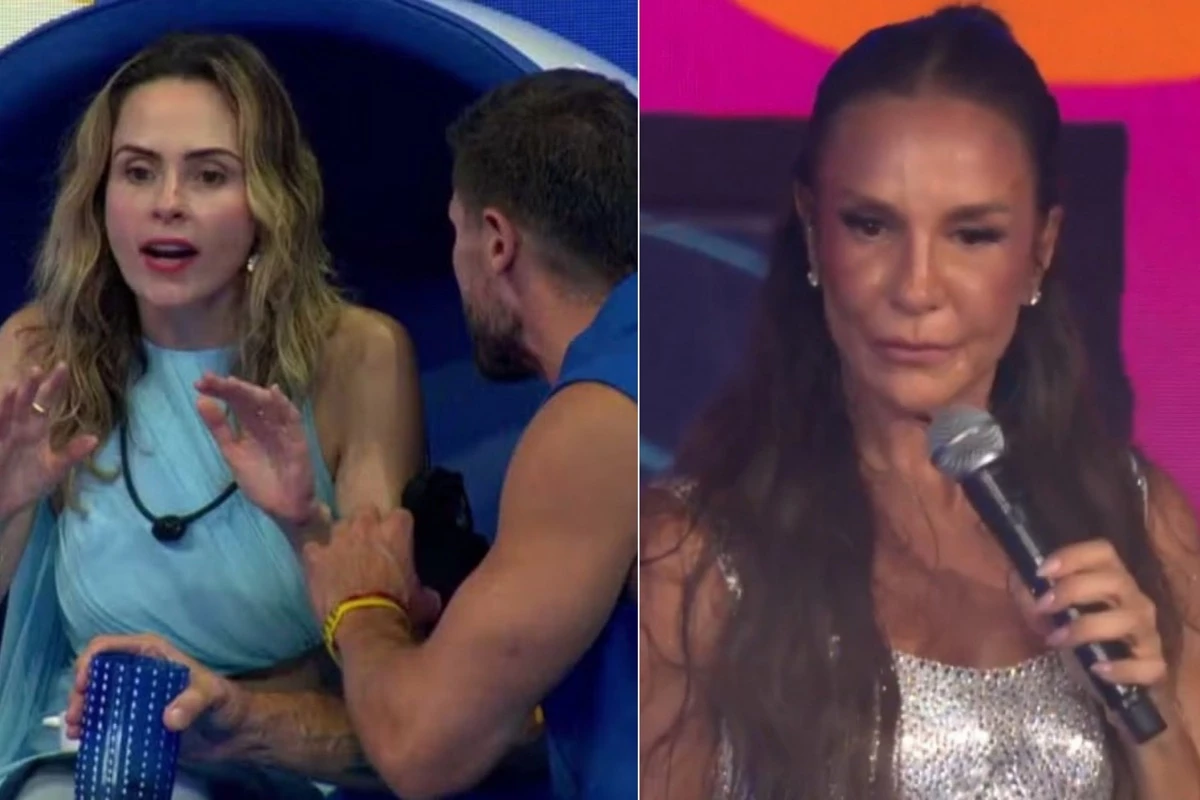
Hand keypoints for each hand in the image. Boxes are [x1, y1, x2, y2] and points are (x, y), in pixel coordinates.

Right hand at [0, 362, 96, 517]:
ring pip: (7, 414)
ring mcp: (4, 436)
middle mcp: (19, 428)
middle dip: (30, 388)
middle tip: (37, 368)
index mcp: (37, 430)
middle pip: (26, 404)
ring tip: (17, 384)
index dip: (53, 386)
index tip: (62, 367)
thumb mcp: (54, 470)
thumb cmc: (28, 483)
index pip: (46, 403)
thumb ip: (72, 454)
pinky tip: (1, 406)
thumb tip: (95, 438)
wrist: (5, 504)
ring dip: (11, 401)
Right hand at [65, 634, 247, 759]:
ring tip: (77, 730)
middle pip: (96, 674)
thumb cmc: (225, 703)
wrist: (232, 733)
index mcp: (152, 654)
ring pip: (96, 698)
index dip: (90, 661)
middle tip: (77, 716)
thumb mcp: (213, 695)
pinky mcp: (134, 720)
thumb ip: (194, 701)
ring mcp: (134, 697)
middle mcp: (138, 672)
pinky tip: (83, 738)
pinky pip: (104, 720)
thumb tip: (170, 719)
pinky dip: (91, 727)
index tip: (83, 685)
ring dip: (82, 711)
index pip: (109, 646)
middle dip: (81, 692)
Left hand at [196, 373, 316, 529]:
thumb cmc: (261, 482)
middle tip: (209, 379)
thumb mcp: (233, 453)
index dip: (219, 391)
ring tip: (232, 382)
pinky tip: (273, 392)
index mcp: (250, 426)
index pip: (235, 402)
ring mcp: (282, 430)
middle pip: (249, 399)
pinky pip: (292, 419)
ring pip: (268, 404)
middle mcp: (266, 423)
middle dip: (230, 388)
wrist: (284, 507)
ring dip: (251, 392)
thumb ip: (219, 429)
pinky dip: (284, 405)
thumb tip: (199, 401)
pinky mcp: (297, 440)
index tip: (199, 383)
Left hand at [302, 507, 440, 631]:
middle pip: (366, 511)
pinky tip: (320, 568)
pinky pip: (313, 548)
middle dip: (368, 524)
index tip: (399, 541)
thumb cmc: (399, 609)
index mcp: (396, 531)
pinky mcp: (315, 557)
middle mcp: (365, 527)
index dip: (399, 529)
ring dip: (342, 537)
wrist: (364, 625)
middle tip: (370, 544)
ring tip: (344, 555)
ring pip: (338, 525)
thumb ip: (426, 592)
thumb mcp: (424, 602)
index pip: (401, 515)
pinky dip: (316, 556)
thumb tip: (429, 597)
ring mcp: (337, 540)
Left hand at [1010, 539, 1167, 701]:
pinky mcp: (1153, 666)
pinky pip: (1148, 666)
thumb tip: (1026, 589)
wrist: (1092, 682)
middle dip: (1074, 590)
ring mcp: (1147, 633)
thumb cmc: (1066, 635)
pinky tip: (1096, 669)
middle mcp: (1133, 600)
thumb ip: (1027, 593)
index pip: (1103, 552)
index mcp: (1108, 578)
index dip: (1074, 556)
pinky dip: (1122, 668)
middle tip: (1043, 607)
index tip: (1042, 572)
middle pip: (1116, 580)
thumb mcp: (1038, 609)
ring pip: (1129, 619)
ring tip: (1056, 640)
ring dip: (1087, 627)